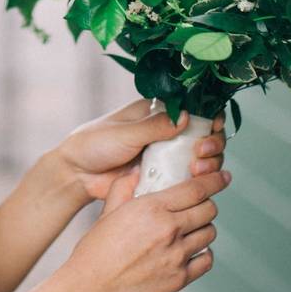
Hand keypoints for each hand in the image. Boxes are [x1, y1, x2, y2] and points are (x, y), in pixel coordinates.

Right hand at [45, 167, 231, 291]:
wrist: (92, 290)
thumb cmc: (94, 254)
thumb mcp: (107, 214)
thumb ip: (123, 189)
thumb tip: (134, 173)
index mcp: (150, 209)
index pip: (195, 189)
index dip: (213, 181)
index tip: (221, 177)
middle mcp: (168, 230)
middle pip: (208, 210)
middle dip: (206, 203)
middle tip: (198, 204)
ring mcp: (177, 256)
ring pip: (209, 233)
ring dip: (203, 227)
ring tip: (191, 227)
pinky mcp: (180, 278)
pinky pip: (206, 260)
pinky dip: (203, 252)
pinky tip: (191, 249)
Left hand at [55, 98, 226, 202]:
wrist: (76, 175)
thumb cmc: (94, 145)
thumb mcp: (124, 133)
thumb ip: (155, 127)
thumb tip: (187, 117)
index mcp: (155, 112)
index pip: (193, 108)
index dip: (210, 116)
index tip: (214, 126)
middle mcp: (165, 131)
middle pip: (204, 134)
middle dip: (212, 142)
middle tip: (202, 152)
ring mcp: (165, 155)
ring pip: (202, 158)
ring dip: (209, 162)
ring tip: (198, 169)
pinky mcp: (162, 177)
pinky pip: (188, 179)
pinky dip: (199, 180)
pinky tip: (197, 182)